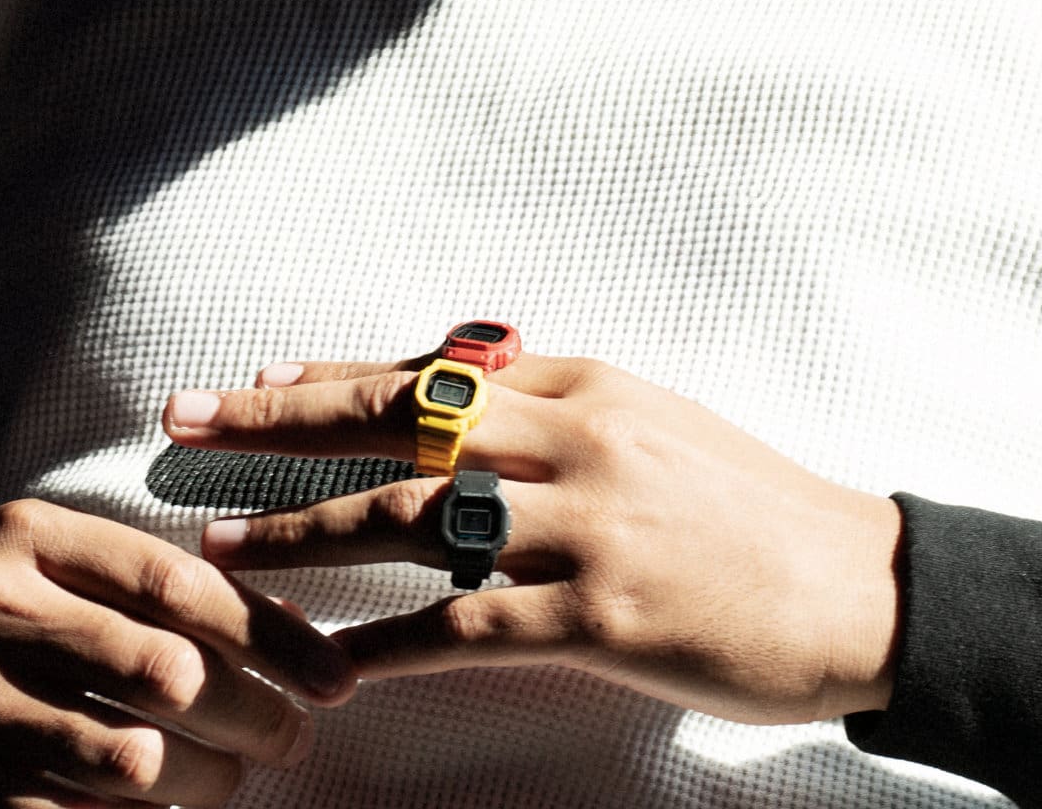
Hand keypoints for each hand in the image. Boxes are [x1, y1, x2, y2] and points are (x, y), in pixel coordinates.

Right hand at [0, 496, 355, 807]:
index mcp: (26, 538)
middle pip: (168, 674)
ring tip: (234, 778)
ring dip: (209, 781)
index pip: (178, 583)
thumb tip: (280, 623)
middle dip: (256, 714)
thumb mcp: (35, 555)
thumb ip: (136, 576)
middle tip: (293, 734)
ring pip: (135, 762)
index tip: (333, 672)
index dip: (272, 632)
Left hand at [160, 352, 903, 725]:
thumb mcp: (655, 423)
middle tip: (184, 426)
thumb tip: (456, 388)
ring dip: (304, 532)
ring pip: (413, 518)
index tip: (247, 380)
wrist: (858, 586)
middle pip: (397, 422)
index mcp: (585, 385)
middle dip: (278, 423)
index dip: (329, 376)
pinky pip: (466, 627)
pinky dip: (385, 644)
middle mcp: (575, 438)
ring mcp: (587, 526)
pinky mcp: (601, 618)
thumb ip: (557, 407)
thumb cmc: (750, 505)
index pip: (428, 372)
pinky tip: (326, 668)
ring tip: (218, 548)